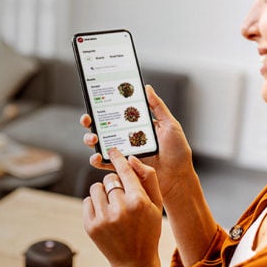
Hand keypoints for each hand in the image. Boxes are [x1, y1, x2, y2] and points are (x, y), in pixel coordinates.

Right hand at [80, 84, 199, 200]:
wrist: (179, 177)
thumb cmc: (177, 152)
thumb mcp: (170, 125)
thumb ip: (158, 107)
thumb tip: (147, 88)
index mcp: (136, 126)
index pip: (116, 113)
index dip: (104, 106)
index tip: (95, 100)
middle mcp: (127, 138)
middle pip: (102, 127)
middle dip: (90, 122)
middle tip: (88, 119)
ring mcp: (123, 153)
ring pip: (99, 144)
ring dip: (90, 139)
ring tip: (93, 138)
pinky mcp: (121, 168)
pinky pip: (105, 163)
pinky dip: (96, 160)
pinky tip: (96, 156)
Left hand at [84, 148, 164, 266]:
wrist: (135, 261)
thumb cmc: (148, 230)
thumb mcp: (156, 205)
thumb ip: (148, 179)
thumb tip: (131, 159)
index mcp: (138, 201)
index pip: (124, 171)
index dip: (117, 158)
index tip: (112, 150)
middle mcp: (120, 209)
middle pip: (109, 179)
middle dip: (114, 184)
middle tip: (121, 198)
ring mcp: (103, 218)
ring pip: (96, 188)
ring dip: (103, 194)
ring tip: (113, 208)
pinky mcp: (90, 225)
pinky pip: (87, 201)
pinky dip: (94, 205)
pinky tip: (105, 216)